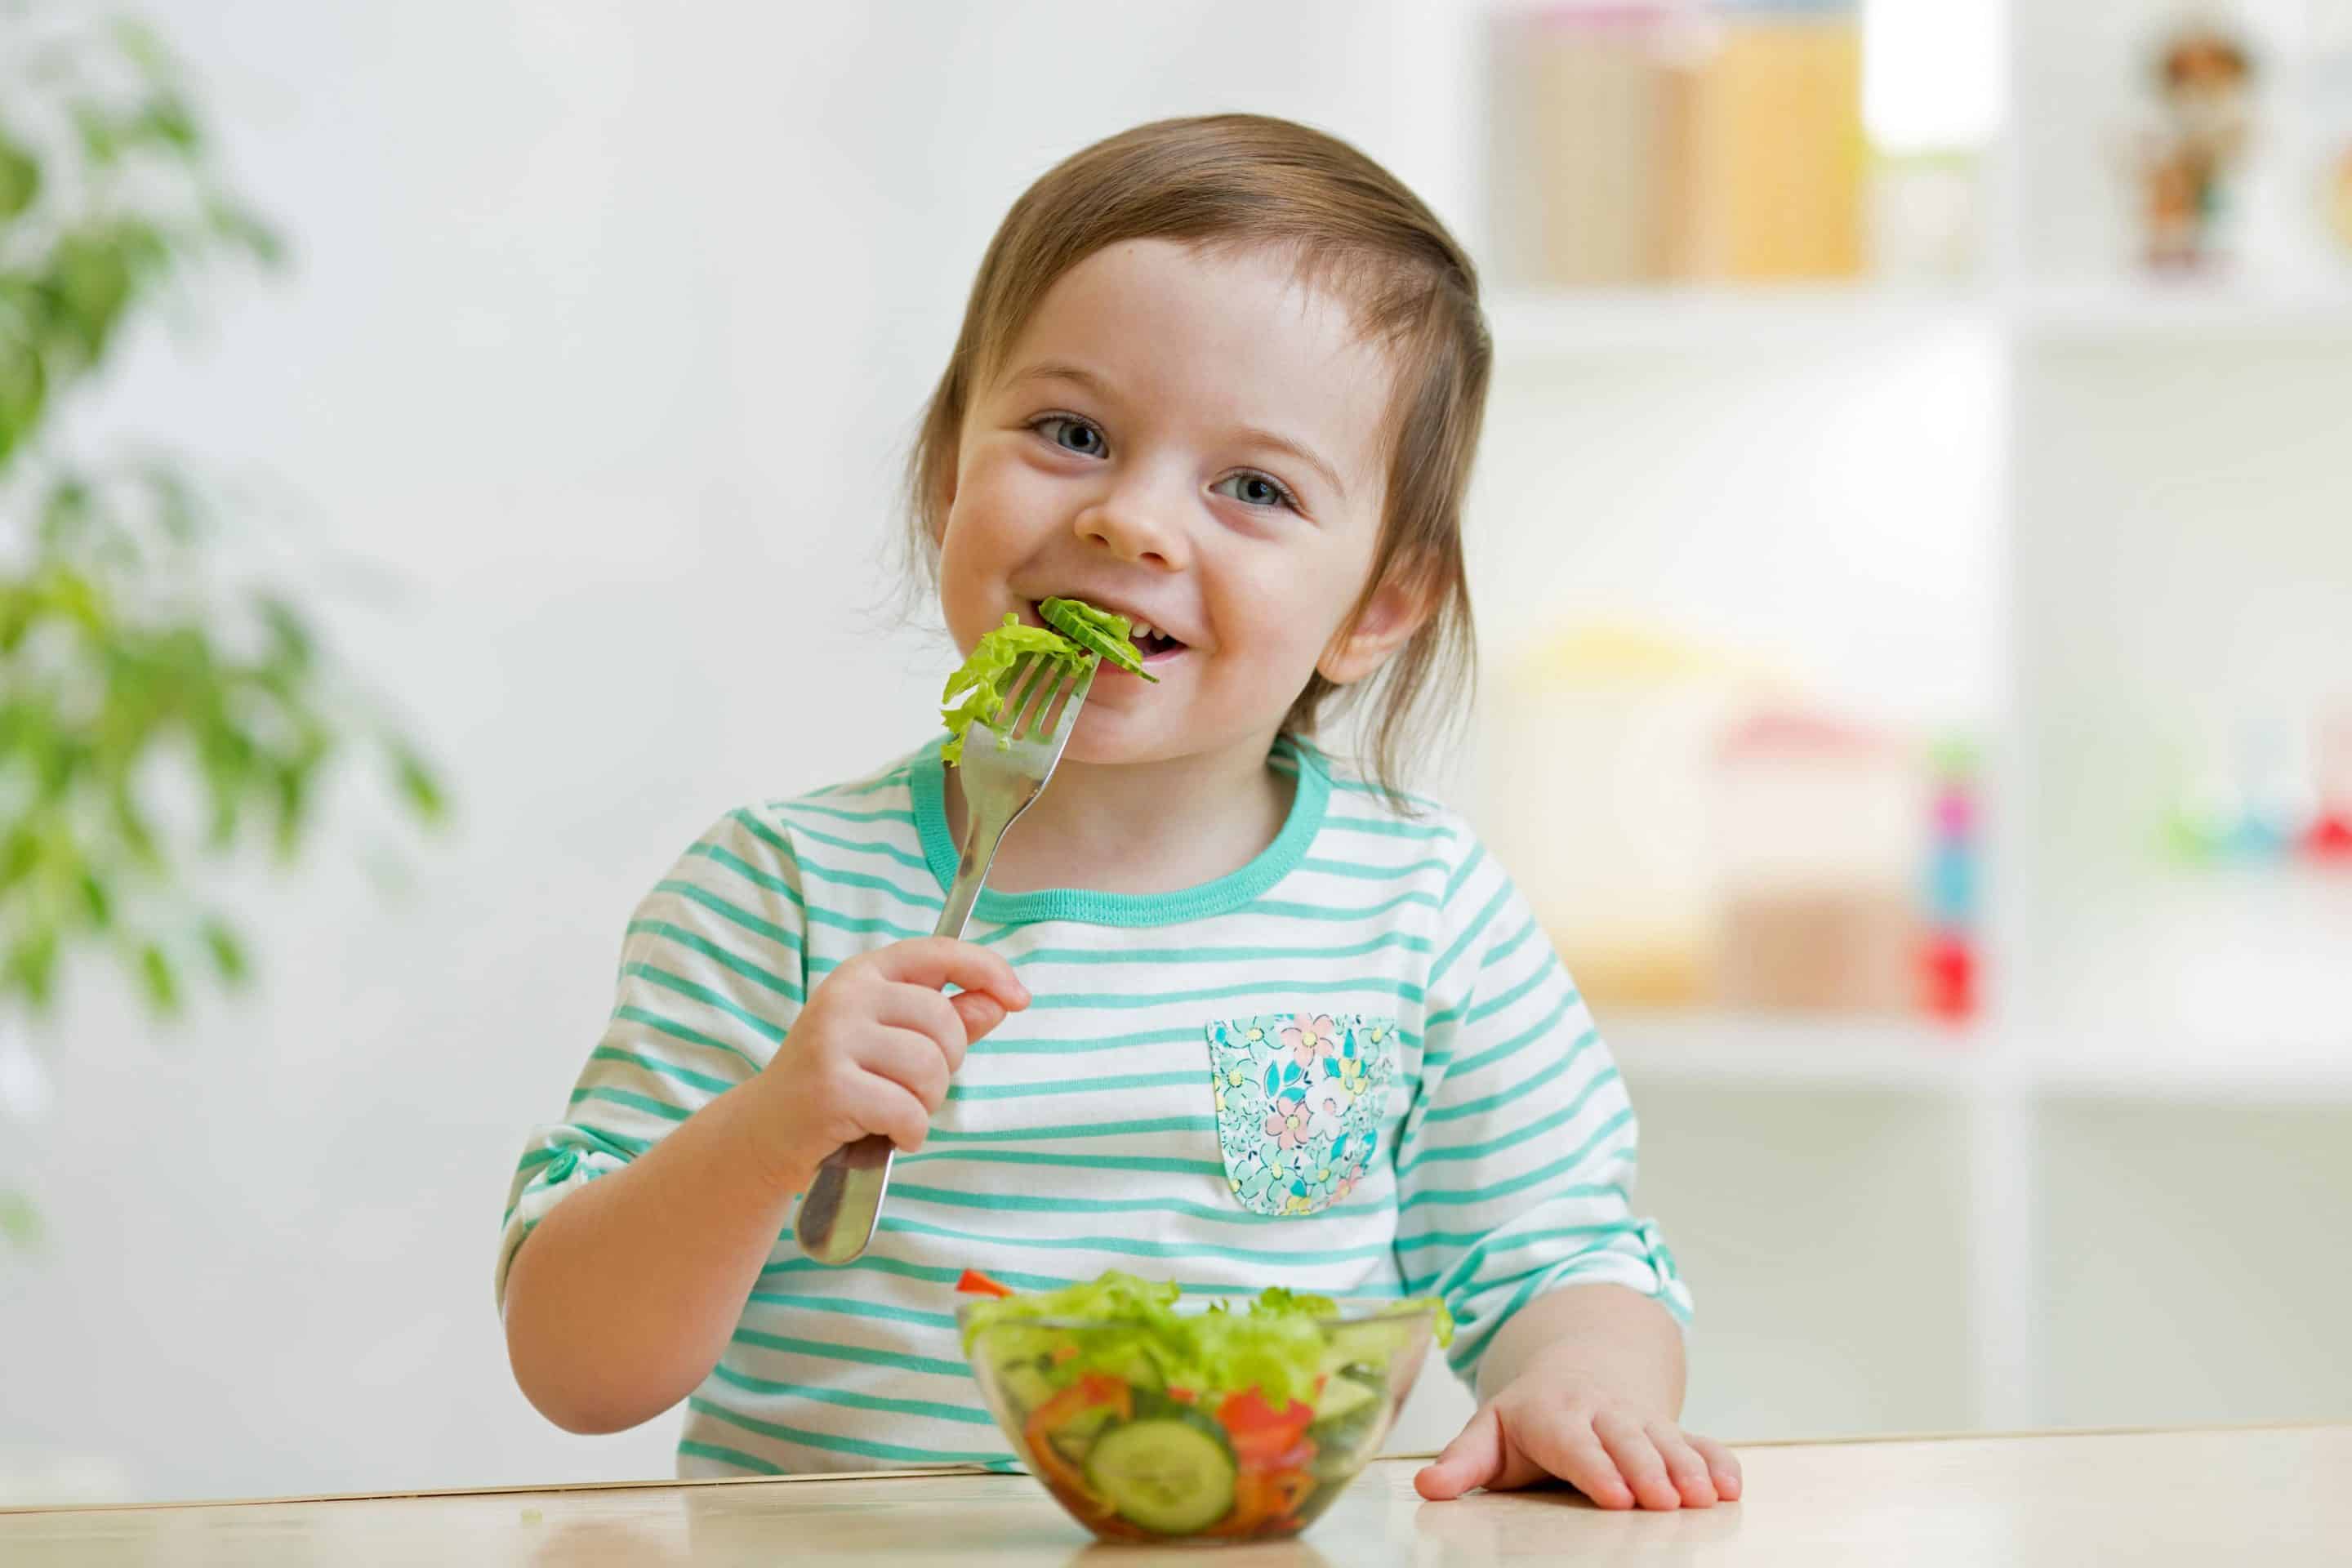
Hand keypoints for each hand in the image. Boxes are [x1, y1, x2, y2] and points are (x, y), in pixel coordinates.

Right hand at [748, 937, 1028, 1186]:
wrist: (766, 1132)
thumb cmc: (839, 1082)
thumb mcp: (893, 1042)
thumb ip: (949, 1019)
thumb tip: (1001, 999)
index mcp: (865, 975)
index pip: (939, 953)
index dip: (988, 969)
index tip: (1020, 998)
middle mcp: (846, 997)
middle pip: (943, 1022)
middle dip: (946, 1066)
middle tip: (913, 1089)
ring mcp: (832, 1040)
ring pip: (929, 1069)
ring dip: (926, 1104)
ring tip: (895, 1111)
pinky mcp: (829, 1087)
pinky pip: (906, 1111)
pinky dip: (909, 1132)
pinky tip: (886, 1134)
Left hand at [1414, 1369, 1740, 1510]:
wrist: (1577, 1368)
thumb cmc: (1528, 1416)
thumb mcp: (1489, 1431)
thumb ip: (1462, 1461)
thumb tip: (1426, 1485)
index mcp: (1553, 1414)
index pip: (1575, 1443)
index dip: (1596, 1469)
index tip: (1616, 1497)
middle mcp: (1602, 1412)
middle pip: (1627, 1441)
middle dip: (1648, 1470)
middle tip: (1666, 1502)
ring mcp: (1640, 1419)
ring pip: (1667, 1441)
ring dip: (1688, 1468)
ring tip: (1705, 1499)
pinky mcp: (1670, 1430)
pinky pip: (1699, 1442)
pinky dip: (1718, 1462)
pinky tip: (1731, 1487)